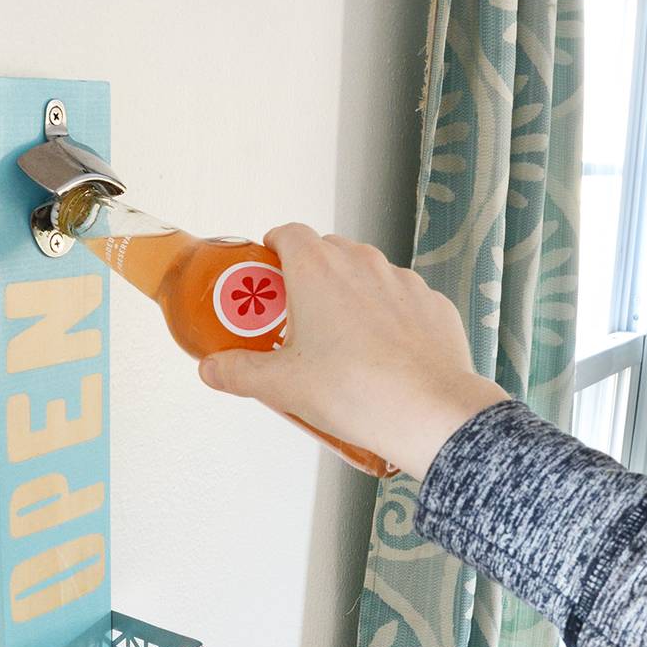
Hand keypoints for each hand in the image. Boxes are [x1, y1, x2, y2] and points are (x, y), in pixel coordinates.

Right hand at [198, 224, 507, 480]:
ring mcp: (403, 282)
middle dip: (309, 277)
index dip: (272, 250)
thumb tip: (213, 369)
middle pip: (327, 252)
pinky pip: (403, 302)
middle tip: (296, 319)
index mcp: (317, 269)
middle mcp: (362, 263)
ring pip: (368, 276)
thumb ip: (238, 372)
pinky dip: (390, 319)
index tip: (265, 276)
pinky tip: (383, 356)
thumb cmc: (357, 392)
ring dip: (351, 297)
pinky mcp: (433, 305)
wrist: (428, 412)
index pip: (287, 233)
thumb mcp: (281, 386)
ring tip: (342, 343)